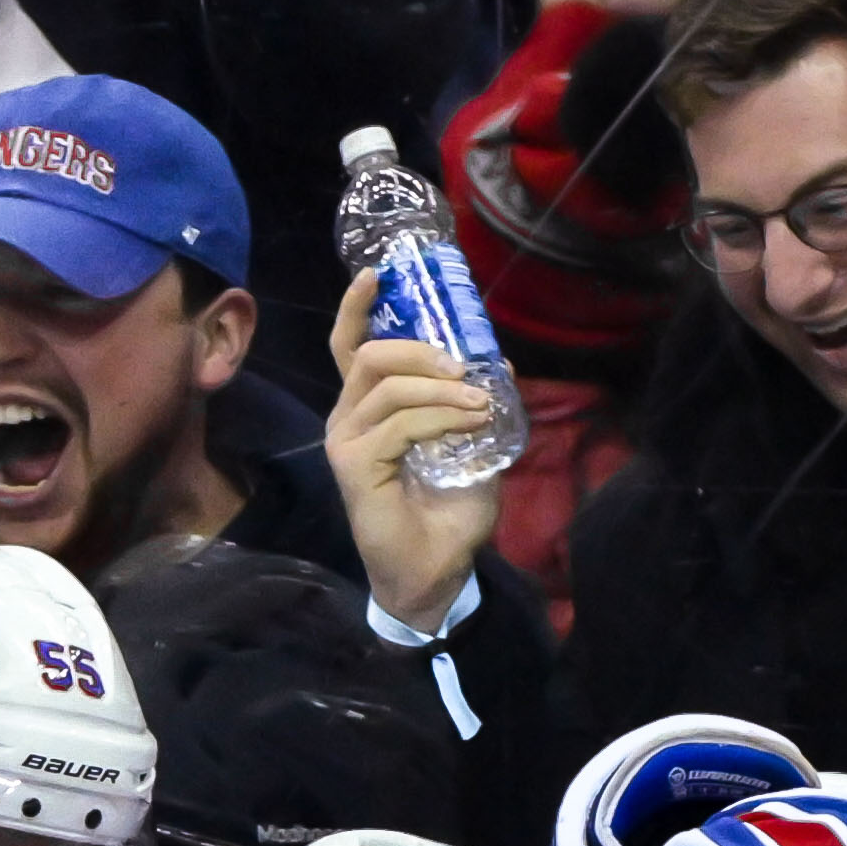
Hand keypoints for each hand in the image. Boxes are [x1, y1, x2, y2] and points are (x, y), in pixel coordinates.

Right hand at [318, 268, 499, 629]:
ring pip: (388, 385)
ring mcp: (346, 442)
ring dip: (441, 389)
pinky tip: (466, 426)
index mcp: (367, 409)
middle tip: (464, 367)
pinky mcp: (354, 466)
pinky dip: (440, 418)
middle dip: (421, 349)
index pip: (350, 347)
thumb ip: (475, 405)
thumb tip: (501, 362)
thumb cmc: (447, 513)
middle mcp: (347, 419)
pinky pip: (400, 423)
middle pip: (371, 355)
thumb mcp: (471, 446)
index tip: (379, 273)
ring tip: (479, 405)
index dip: (358, 307)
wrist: (435, 572)